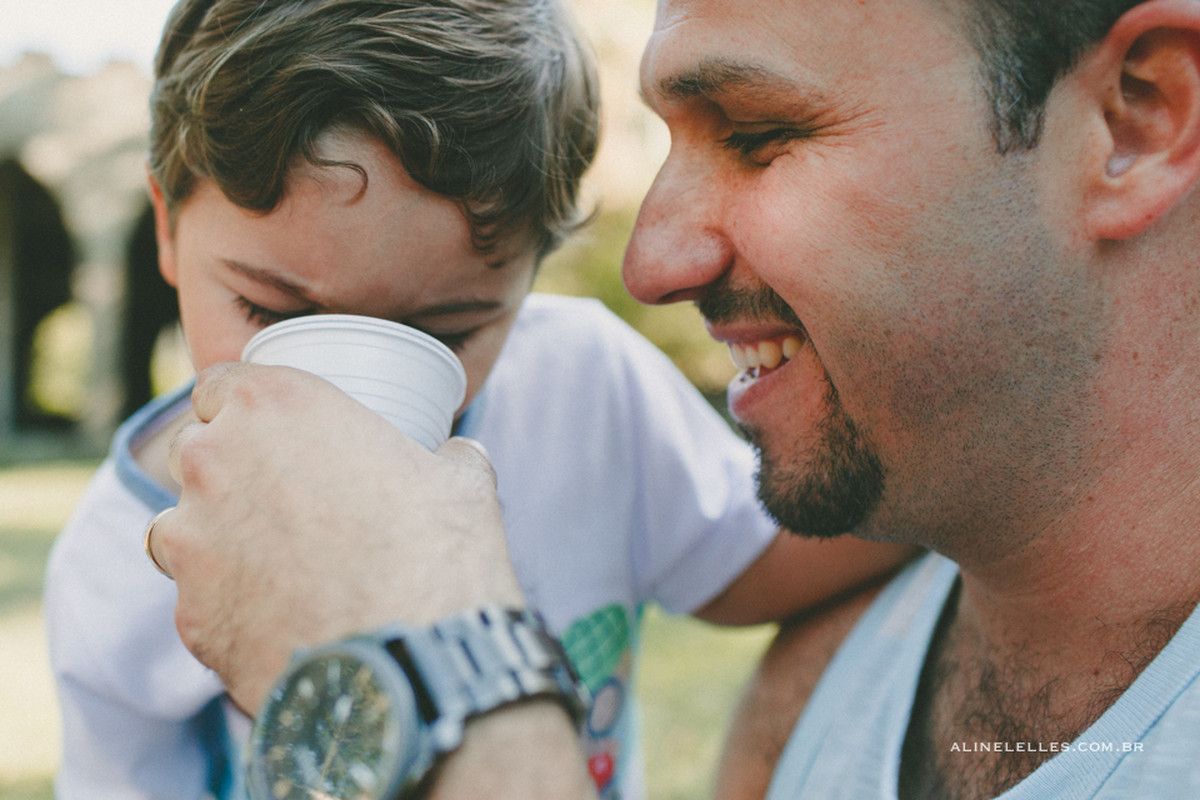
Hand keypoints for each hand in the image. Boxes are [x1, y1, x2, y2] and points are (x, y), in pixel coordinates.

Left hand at [151, 362, 521, 712]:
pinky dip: (228, 605)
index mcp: (275, 405)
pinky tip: (280, 621)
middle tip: (282, 500)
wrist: (414, 664)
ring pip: (178, 525)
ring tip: (276, 566)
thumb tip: (459, 458)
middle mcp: (216, 461)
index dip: (246, 408)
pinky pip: (196, 599)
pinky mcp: (190, 615)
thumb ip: (443, 456)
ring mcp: (192, 541)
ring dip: (214, 537)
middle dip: (227, 469)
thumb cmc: (440, 556)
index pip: (220, 383)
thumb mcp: (461, 479)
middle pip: (192, 450)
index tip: (273, 434)